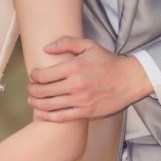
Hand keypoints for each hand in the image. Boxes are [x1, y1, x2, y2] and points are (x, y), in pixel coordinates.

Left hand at [27, 36, 152, 121]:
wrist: (130, 79)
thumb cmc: (108, 62)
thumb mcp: (89, 45)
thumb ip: (66, 43)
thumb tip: (46, 49)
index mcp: (74, 67)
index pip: (43, 75)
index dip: (33, 76)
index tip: (33, 76)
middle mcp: (76, 85)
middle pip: (43, 91)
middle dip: (32, 90)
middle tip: (30, 88)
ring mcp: (81, 100)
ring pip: (49, 106)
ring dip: (36, 104)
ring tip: (32, 100)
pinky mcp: (86, 112)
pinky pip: (61, 117)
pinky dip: (48, 117)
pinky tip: (41, 113)